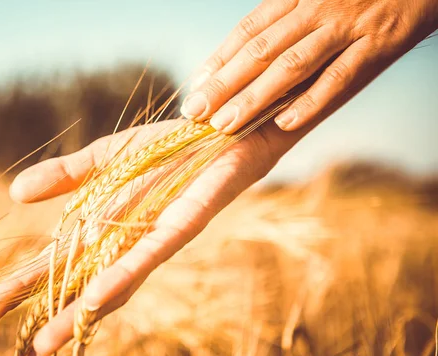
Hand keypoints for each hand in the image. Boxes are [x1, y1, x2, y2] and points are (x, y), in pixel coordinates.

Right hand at [0, 96, 342, 355]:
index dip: (24, 290)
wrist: (220, 127)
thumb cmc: (167, 145)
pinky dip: (122, 278)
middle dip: (52, 327)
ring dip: (81, 317)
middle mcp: (126, 244)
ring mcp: (153, 239)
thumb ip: (65, 176)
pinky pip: (149, 256)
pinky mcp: (181, 225)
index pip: (58, 268)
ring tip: (47, 346)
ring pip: (113, 286)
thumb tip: (14, 193)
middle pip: (84, 292)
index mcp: (105, 230)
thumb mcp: (105, 157)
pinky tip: (96, 298)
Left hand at [181, 0, 437, 133]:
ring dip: (255, 98)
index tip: (195, 86)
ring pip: (291, 66)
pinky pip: (339, 77)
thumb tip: (247, 53)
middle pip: (259, 51)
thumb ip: (285, 20)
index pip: (247, 31)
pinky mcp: (378, 45)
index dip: (219, 60)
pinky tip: (284, 123)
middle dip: (224, 84)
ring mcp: (346, 27)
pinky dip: (311, 101)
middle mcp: (316, 10)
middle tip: (196, 112)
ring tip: (226, 124)